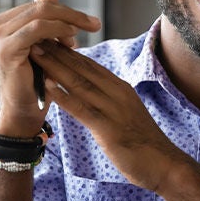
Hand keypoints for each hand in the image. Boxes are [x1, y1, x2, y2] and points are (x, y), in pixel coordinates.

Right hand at [0, 0, 100, 136]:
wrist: (24, 110)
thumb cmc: (37, 79)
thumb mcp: (44, 43)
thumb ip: (45, 15)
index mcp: (2, 22)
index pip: (39, 5)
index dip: (66, 11)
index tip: (87, 23)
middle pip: (41, 6)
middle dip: (71, 14)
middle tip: (94, 23)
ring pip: (40, 14)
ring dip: (68, 21)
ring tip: (86, 31)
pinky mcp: (5, 48)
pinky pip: (37, 29)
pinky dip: (58, 29)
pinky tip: (73, 37)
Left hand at [30, 39, 186, 192]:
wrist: (165, 164)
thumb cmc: (144, 143)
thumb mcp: (126, 114)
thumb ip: (109, 101)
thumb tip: (91, 95)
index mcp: (120, 88)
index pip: (90, 65)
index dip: (67, 51)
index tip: (47, 39)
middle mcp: (117, 93)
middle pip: (82, 68)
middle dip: (57, 52)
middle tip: (35, 36)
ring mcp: (113, 109)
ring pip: (79, 83)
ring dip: (54, 67)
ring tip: (35, 53)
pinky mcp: (108, 128)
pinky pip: (81, 108)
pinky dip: (63, 96)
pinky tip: (47, 86)